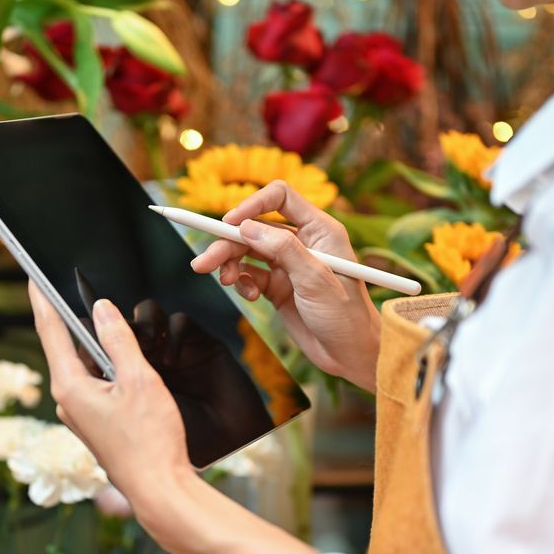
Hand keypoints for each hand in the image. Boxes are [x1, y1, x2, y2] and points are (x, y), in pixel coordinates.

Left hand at [28, 282, 191, 522]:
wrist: (159, 489)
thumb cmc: (150, 440)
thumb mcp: (139, 380)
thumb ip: (119, 340)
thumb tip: (102, 308)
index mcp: (70, 386)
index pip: (50, 331)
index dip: (41, 299)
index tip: (31, 275)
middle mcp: (69, 400)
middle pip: (66, 346)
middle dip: (71, 317)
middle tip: (70, 287)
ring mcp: (81, 413)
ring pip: (83, 365)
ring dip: (94, 343)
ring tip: (104, 317)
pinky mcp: (96, 422)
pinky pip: (95, 382)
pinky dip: (104, 364)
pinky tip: (121, 356)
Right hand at [190, 180, 380, 390]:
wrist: (350, 355)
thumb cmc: (346, 316)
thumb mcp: (316, 280)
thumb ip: (283, 250)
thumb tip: (246, 227)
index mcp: (319, 229)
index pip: (280, 198)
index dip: (252, 205)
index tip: (229, 223)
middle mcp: (302, 241)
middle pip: (254, 228)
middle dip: (227, 243)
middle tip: (203, 264)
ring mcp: (288, 264)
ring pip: (247, 251)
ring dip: (229, 264)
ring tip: (225, 282)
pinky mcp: (277, 286)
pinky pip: (250, 275)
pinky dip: (242, 283)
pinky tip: (248, 297)